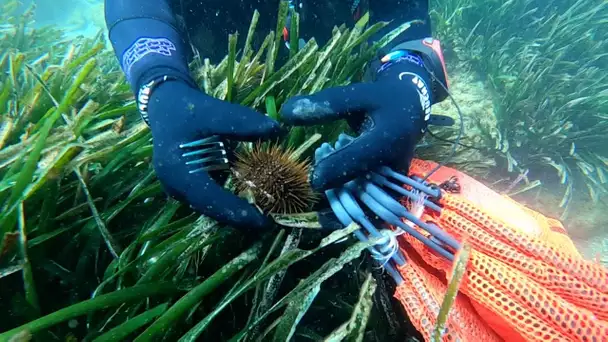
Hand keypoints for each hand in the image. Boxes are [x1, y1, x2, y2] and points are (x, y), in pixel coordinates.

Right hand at [146, 80, 282, 229]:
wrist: (166, 106)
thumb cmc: (188, 109)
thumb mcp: (216, 112)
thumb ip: (244, 122)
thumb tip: (278, 130)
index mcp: (178, 172)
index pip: (211, 200)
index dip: (238, 213)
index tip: (264, 222)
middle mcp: (176, 187)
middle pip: (212, 210)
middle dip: (241, 217)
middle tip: (272, 222)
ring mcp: (179, 189)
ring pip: (212, 207)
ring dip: (237, 210)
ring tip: (267, 213)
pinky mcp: (187, 187)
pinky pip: (211, 198)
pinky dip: (230, 200)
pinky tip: (253, 198)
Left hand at [279, 59, 432, 191]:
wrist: (411, 110)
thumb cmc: (380, 100)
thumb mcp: (355, 95)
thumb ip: (325, 105)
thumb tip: (285, 114)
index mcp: (387, 139)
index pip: (357, 159)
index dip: (333, 170)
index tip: (312, 179)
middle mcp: (394, 165)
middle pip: (361, 190)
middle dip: (335, 190)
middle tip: (316, 176)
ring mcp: (394, 181)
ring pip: (365, 204)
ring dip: (341, 201)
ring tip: (323, 185)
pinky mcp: (391, 190)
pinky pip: (368, 206)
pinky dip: (349, 204)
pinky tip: (331, 196)